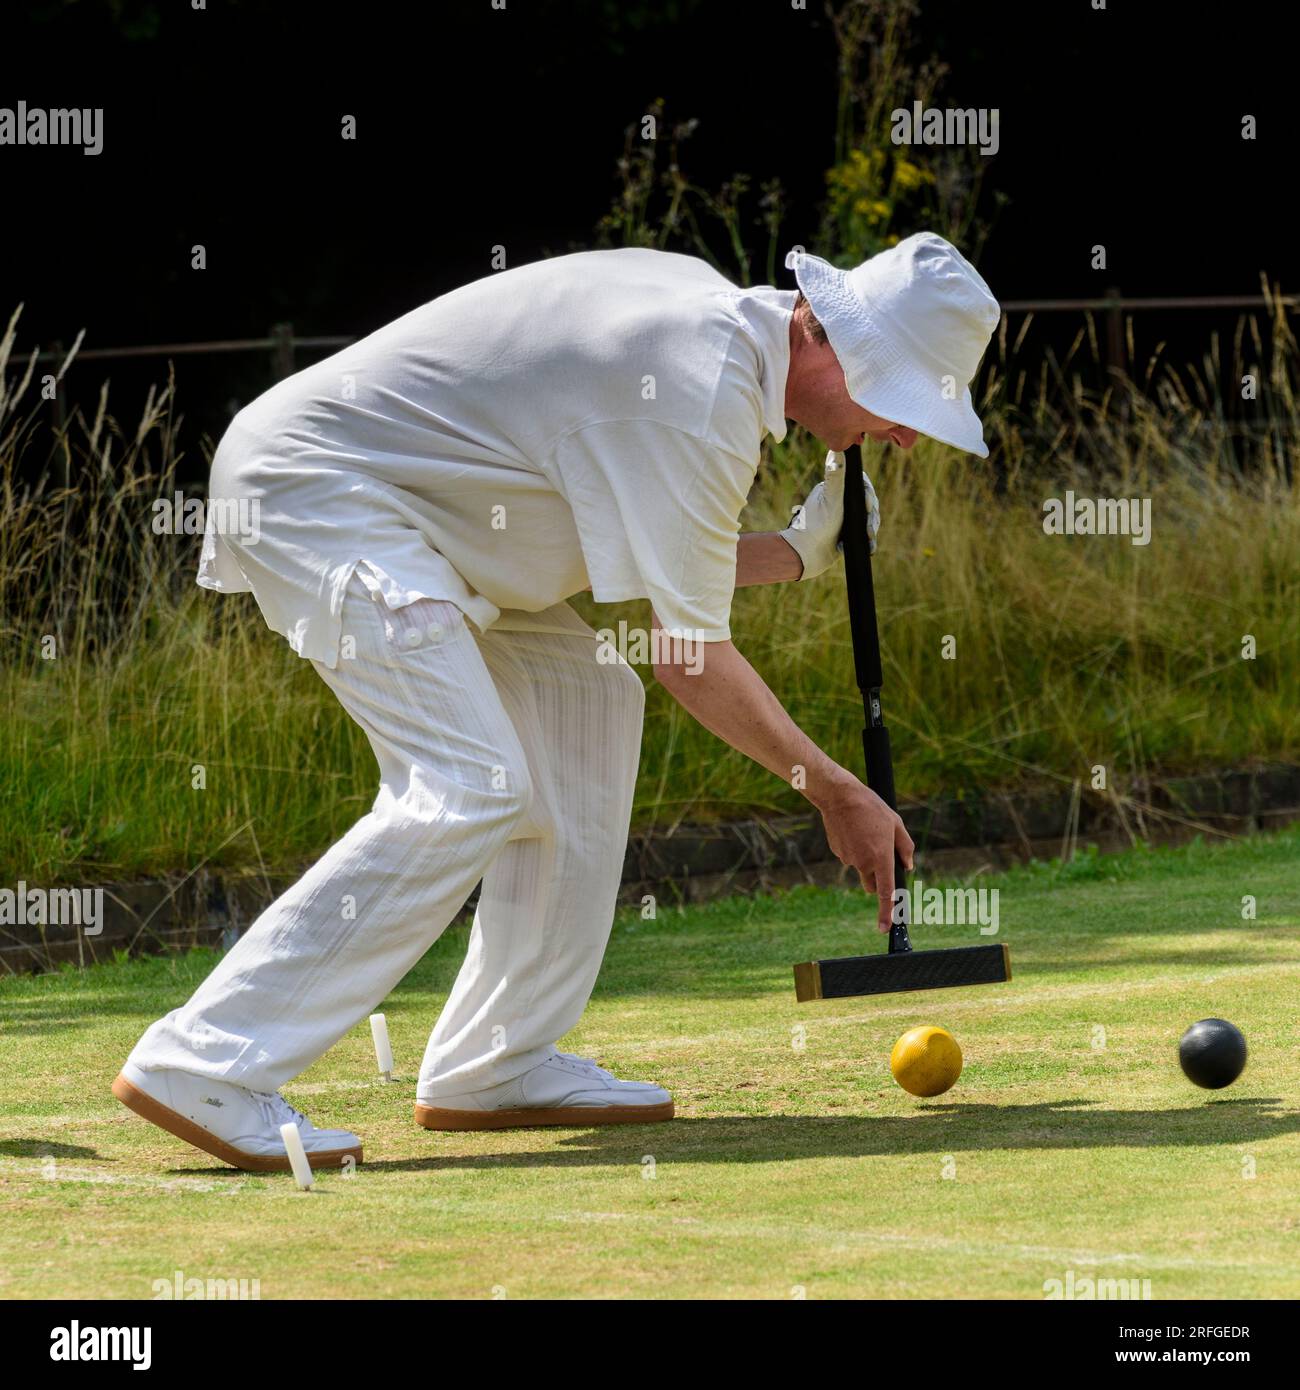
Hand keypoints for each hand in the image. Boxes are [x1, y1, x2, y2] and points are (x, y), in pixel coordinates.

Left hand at [779, 450, 880, 580]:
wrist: (806, 555)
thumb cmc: (816, 525)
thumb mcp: (830, 499)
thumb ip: (835, 476)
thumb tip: (837, 449)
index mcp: (835, 490)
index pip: (861, 485)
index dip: (868, 494)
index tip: (867, 506)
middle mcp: (840, 501)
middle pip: (868, 503)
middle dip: (871, 516)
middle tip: (868, 528)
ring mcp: (844, 518)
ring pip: (868, 519)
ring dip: (871, 528)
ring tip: (868, 537)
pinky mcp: (846, 533)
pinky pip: (863, 534)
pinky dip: (868, 540)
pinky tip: (869, 546)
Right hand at [815, 774, 914, 931]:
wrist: (839, 796)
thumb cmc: (871, 808)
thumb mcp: (896, 823)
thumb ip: (905, 847)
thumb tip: (908, 866)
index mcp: (881, 857)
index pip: (886, 893)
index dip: (887, 912)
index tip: (886, 927)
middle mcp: (864, 862)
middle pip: (872, 885)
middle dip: (877, 879)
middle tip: (880, 854)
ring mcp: (848, 859)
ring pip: (860, 869)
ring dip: (865, 860)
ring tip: (865, 832)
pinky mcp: (838, 852)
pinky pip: (850, 857)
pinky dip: (853, 849)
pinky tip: (853, 831)